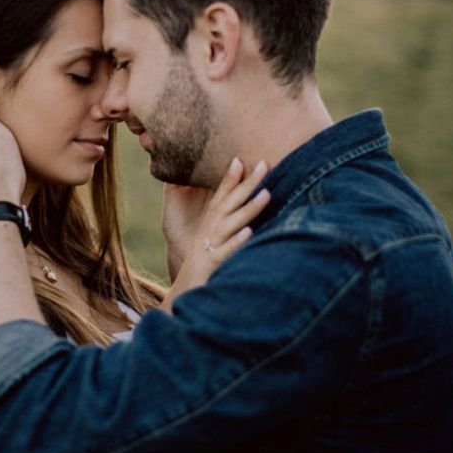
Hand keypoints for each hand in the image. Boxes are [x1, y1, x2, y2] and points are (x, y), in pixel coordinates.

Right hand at [160, 159, 270, 311]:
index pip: (220, 196)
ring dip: (248, 209)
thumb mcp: (211, 240)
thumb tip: (244, 213)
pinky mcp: (212, 264)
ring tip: (266, 194)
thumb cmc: (203, 264)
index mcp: (210, 223)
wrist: (185, 292)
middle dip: (247, 184)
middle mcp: (210, 230)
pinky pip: (225, 251)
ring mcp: (211, 246)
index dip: (229, 177)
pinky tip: (249, 232)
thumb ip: (224, 222)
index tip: (240, 159)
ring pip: (231, 224)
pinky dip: (236, 242)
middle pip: (229, 203)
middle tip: (264, 164)